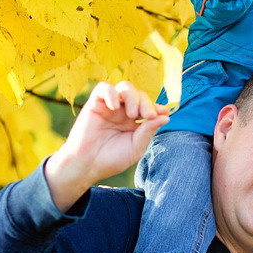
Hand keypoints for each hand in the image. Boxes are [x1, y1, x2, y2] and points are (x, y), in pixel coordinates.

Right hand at [44, 81, 168, 211]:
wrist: (86, 166)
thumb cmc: (111, 159)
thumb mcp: (135, 147)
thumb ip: (148, 131)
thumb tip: (166, 116)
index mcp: (134, 122)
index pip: (149, 106)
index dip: (157, 107)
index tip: (164, 112)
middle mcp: (123, 112)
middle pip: (139, 95)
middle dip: (147, 103)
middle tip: (147, 116)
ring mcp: (109, 107)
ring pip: (125, 87)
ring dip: (133, 97)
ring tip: (132, 114)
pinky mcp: (94, 104)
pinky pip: (103, 88)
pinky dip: (111, 93)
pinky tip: (115, 107)